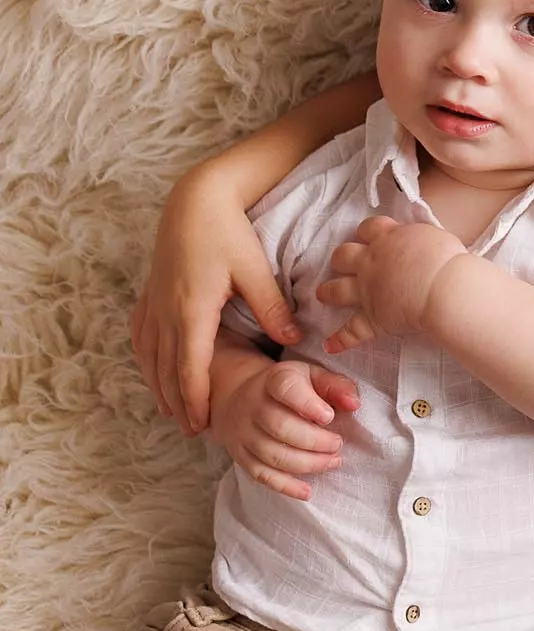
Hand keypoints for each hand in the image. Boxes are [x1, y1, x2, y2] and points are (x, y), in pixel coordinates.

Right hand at [131, 166, 299, 435]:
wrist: (194, 200)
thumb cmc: (227, 233)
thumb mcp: (255, 270)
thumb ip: (273, 308)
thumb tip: (295, 340)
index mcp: (192, 311)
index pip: (191, 369)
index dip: (196, 399)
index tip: (202, 424)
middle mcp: (165, 312)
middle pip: (167, 370)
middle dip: (178, 402)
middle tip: (192, 430)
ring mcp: (153, 303)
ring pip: (150, 357)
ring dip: (160, 386)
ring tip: (172, 412)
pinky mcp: (150, 294)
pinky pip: (142, 337)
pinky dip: (147, 360)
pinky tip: (153, 371)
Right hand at [209, 358, 361, 500]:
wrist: (239, 396)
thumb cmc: (289, 388)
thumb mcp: (312, 376)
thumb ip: (334, 386)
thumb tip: (353, 403)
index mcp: (275, 381)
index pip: (286, 389)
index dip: (308, 404)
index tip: (329, 417)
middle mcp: (254, 406)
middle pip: (280, 427)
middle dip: (314, 441)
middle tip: (337, 445)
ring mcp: (245, 433)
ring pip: (272, 454)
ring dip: (307, 463)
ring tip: (332, 461)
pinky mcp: (242, 456)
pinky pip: (261, 475)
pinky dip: (285, 486)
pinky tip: (307, 491)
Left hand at [317, 217, 466, 351]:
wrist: (444, 288)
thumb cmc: (447, 260)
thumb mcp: (433, 236)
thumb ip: (418, 238)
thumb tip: (419, 242)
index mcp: (388, 239)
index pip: (369, 229)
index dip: (366, 233)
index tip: (368, 237)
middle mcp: (371, 263)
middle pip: (343, 255)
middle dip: (340, 259)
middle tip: (342, 264)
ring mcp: (367, 291)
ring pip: (337, 290)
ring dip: (328, 292)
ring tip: (323, 295)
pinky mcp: (372, 318)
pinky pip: (351, 332)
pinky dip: (340, 340)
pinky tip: (329, 346)